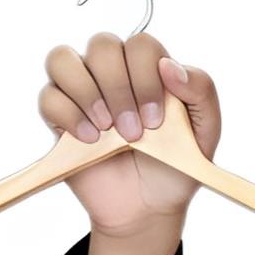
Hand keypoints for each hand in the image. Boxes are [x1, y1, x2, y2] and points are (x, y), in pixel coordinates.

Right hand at [37, 33, 221, 242]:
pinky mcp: (59, 118)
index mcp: (148, 69)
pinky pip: (48, 97)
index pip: (140, 44)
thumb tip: (170, 65)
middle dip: (119, 88)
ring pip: (63, 59)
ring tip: (106, 129)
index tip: (156, 121)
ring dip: (87, 92)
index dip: (146, 77)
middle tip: (133, 132)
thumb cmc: (175, 168)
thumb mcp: (205, 132)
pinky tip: (90, 140)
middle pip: (102, 45)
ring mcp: (82, 92)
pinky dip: (67, 115)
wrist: (148, 211)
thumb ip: (201, 90)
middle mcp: (112, 73)